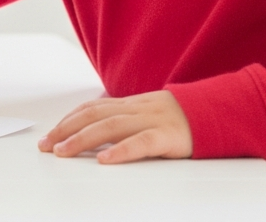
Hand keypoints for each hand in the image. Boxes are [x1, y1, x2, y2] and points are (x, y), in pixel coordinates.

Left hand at [38, 90, 192, 162]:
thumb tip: (94, 133)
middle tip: (47, 146)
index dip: (68, 120)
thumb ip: (124, 121)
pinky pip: (142, 142)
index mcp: (131, 104)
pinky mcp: (169, 137)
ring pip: (111, 126)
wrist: (218, 113)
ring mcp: (153, 121)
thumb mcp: (148, 116)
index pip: (92, 108)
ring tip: (64, 152)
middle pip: (94, 115)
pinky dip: (121, 151)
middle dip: (66, 130)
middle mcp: (137, 109)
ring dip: (83, 139)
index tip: (49, 135)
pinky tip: (105, 160)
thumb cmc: (181, 119)